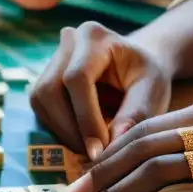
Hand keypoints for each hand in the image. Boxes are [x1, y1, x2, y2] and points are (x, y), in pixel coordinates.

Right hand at [30, 22, 172, 159]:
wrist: (137, 65)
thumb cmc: (147, 75)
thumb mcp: (152, 90)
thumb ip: (135, 114)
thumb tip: (112, 144)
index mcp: (94, 36)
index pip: (77, 78)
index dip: (85, 118)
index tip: (99, 150)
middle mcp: (67, 42)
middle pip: (50, 90)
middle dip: (70, 128)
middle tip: (93, 155)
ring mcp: (52, 59)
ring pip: (40, 101)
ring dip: (62, 131)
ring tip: (89, 148)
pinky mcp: (45, 79)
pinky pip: (42, 108)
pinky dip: (59, 128)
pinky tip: (81, 138)